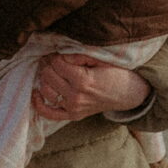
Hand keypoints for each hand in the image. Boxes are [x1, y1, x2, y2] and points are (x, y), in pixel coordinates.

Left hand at [35, 57, 150, 121]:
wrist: (131, 94)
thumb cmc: (118, 73)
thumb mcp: (102, 59)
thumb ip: (80, 55)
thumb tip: (60, 54)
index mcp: (83, 81)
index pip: (56, 63)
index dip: (57, 55)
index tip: (63, 52)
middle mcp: (76, 97)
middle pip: (48, 75)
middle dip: (50, 64)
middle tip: (56, 59)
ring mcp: (73, 108)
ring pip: (45, 89)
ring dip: (46, 78)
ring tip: (54, 71)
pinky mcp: (73, 116)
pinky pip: (48, 113)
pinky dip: (39, 103)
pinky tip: (36, 91)